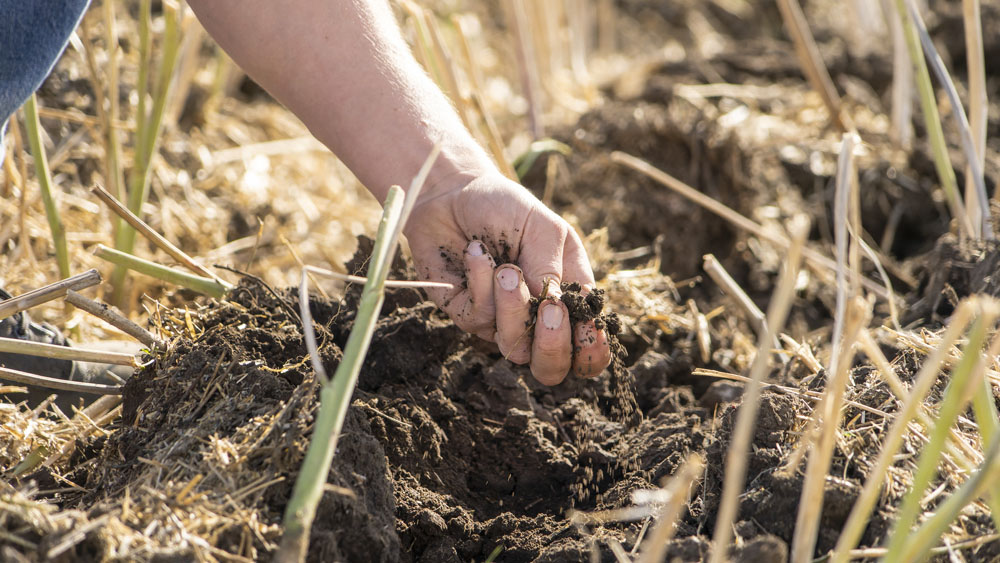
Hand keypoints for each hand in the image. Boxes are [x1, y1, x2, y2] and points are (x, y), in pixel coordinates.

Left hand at [404, 172, 612, 384]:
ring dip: (513, 308)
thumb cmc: (506, 208)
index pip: (586, 346)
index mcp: (568, 297)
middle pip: (551, 367)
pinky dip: (481, 284)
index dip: (592, 352)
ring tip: (506, 268)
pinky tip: (476, 252)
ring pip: (514, 347)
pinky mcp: (466, 315)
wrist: (453, 193)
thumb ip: (553, 268)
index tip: (588, 331)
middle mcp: (535, 317)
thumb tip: (558, 306)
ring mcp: (500, 320)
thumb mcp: (543, 229)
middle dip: (553, 346)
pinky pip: (479, 319)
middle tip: (550, 309)